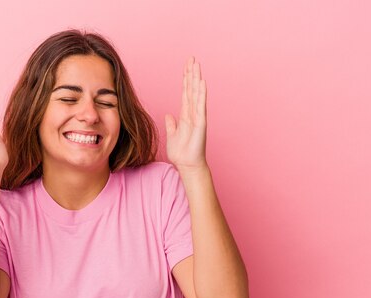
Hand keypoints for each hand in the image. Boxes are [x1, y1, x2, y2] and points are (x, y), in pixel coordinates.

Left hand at [164, 56, 207, 172]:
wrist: (187, 165)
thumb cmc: (181, 153)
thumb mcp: (172, 136)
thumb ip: (171, 124)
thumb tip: (168, 115)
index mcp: (185, 115)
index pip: (185, 93)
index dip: (185, 79)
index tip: (186, 66)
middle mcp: (192, 113)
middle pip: (191, 89)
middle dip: (191, 74)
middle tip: (192, 59)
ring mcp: (198, 117)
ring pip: (196, 94)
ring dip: (197, 79)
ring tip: (197, 65)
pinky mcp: (200, 123)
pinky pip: (200, 106)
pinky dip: (201, 94)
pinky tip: (201, 83)